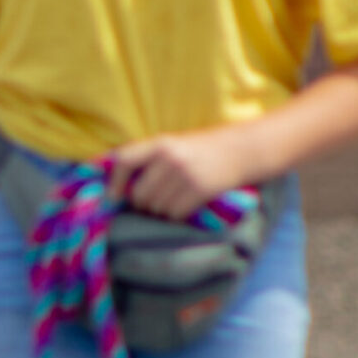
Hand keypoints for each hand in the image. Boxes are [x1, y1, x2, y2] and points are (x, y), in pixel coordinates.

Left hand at [108, 127, 257, 218]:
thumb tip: (122, 189)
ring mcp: (185, 174)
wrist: (243, 150)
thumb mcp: (175, 145)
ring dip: (162, 211)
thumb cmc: (204, 149)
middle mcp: (169, 158)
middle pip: (139, 194)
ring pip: (157, 208)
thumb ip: (151, 160)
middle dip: (144, 203)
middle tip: (156, 201)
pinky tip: (186, 205)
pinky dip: (177, 215)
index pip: (124, 161)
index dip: (116, 182)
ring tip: (175, 200)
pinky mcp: (200, 190)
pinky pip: (175, 214)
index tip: (114, 197)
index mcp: (160, 143)